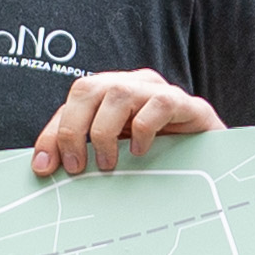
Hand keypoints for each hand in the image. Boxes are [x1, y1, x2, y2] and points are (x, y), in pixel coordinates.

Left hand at [32, 69, 216, 176]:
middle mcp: (131, 84)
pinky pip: (160, 105)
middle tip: (76, 166)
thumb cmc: (159, 153)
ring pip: (119, 93)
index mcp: (109, 92)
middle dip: (73, 129)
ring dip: (104, 132)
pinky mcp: (186, 104)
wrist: (210, 156)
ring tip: (108, 164)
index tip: (44, 167)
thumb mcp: (116, 152)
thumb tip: (45, 169)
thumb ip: (85, 153)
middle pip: (88, 88)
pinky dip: (143, 130)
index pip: (71, 102)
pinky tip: (141, 152)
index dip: (52, 133)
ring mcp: (158, 91)